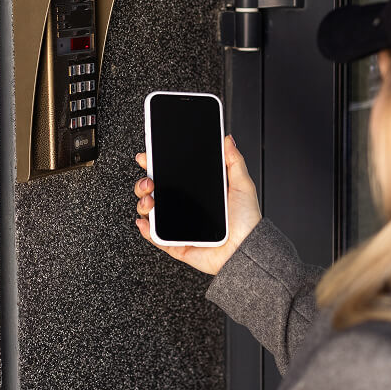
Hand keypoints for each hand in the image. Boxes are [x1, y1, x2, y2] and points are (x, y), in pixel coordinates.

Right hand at [133, 134, 261, 275]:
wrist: (246, 249)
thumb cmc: (247, 221)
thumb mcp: (242, 185)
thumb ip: (234, 161)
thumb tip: (227, 140)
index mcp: (198, 192)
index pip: (171, 175)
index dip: (156, 165)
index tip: (147, 157)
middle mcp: (186, 208)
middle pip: (155, 192)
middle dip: (144, 183)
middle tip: (149, 180)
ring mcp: (179, 226)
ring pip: (151, 213)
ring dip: (144, 203)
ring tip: (150, 200)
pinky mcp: (177, 245)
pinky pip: (156, 238)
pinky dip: (146, 230)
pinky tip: (145, 221)